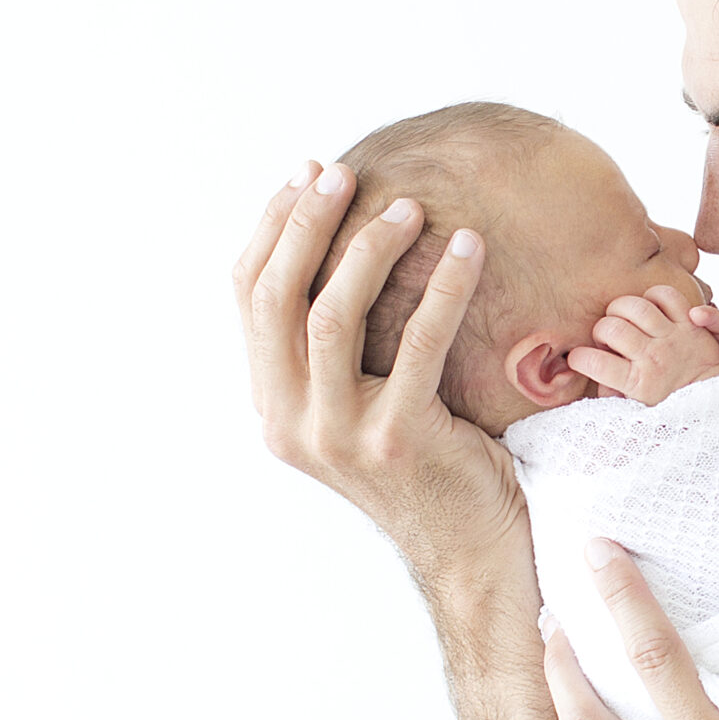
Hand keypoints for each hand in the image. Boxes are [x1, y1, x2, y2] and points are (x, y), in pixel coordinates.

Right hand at [233, 162, 530, 593]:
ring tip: (410, 206)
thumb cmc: (428, 458)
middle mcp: (289, 422)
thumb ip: (332, 347)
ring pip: (333, 316)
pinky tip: (470, 249)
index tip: (307, 173)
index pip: (248, 297)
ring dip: (370, 248)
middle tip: (345, 173)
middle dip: (308, 223)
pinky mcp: (398, 440)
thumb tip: (330, 240)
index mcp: (271, 405)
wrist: (470, 546)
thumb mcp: (358, 402)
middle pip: (279, 298)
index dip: (273, 228)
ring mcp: (338, 436)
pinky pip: (418, 343)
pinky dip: (443, 287)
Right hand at [563, 289, 718, 404]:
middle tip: (606, 340)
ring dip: (621, 309)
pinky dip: (655, 296)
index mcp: (639, 384)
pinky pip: (667, 295)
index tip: (580, 359)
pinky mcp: (690, 322)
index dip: (578, 358)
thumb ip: (617, 400)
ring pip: (635, 306)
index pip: (591, 362)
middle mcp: (654, 357)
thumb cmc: (679, 408)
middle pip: (610, 327)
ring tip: (624, 320)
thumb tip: (600, 386)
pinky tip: (651, 307)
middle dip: (599, 330)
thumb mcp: (643, 415)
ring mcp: (674, 337)